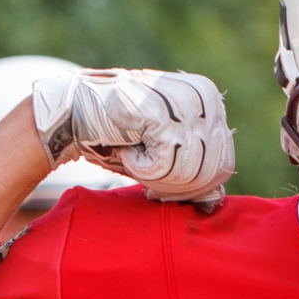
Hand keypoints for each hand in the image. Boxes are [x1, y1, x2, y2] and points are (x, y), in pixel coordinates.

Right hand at [33, 68, 235, 207]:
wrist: (75, 115)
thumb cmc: (121, 136)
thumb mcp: (167, 153)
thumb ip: (194, 171)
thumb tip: (214, 201)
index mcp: (211, 101)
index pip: (222, 165)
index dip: (191, 185)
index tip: (162, 178)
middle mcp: (205, 96)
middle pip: (209, 173)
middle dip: (173, 184)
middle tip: (146, 166)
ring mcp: (184, 101)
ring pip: (189, 172)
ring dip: (155, 175)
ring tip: (136, 152)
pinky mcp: (160, 111)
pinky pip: (165, 165)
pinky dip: (142, 168)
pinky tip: (128, 148)